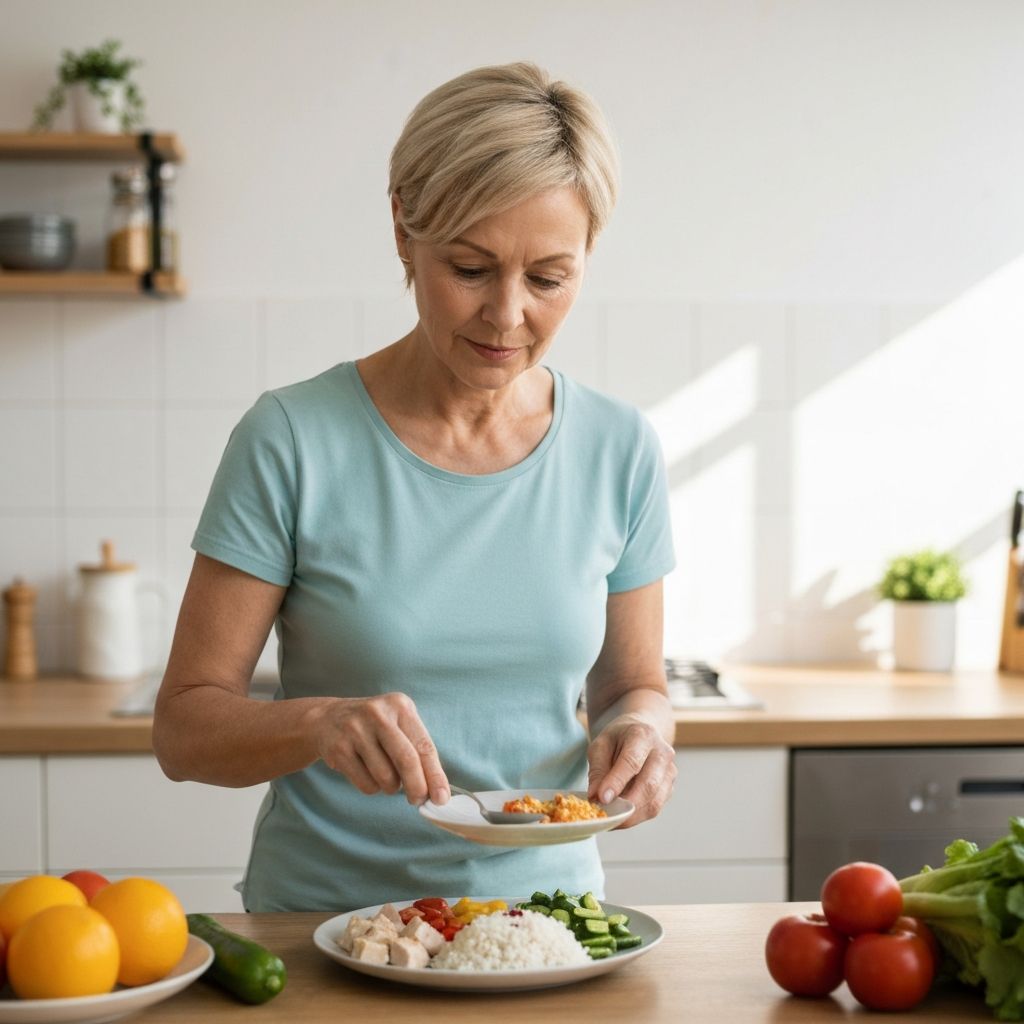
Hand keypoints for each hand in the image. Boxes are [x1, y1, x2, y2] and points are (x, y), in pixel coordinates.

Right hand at [314, 692, 448, 805]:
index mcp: (400, 705)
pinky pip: (366, 784)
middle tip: (418, 800)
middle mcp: (378, 714)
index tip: (442, 797)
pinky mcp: (339, 749)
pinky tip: (367, 772)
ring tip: (386, 775)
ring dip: (391, 787)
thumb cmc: (374, 727)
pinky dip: (373, 787)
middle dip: (417, 787)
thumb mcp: (397, 724)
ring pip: (386, 777)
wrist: (327, 719)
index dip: (435, 775)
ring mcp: (355, 730)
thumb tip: (437, 789)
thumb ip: (417, 750)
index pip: (424, 745)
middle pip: (406, 760)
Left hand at [587, 711, 675, 827]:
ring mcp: (670, 771)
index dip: (617, 782)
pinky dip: (637, 816)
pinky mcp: (670, 787)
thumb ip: (597, 770)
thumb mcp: (600, 746)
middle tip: (606, 815)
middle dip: (626, 804)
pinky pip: (655, 807)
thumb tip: (595, 796)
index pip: (631, 761)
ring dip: (632, 815)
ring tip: (611, 818)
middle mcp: (662, 752)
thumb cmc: (617, 740)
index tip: (602, 799)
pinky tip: (622, 816)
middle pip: (649, 784)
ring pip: (654, 801)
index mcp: (642, 735)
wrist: (640, 734)